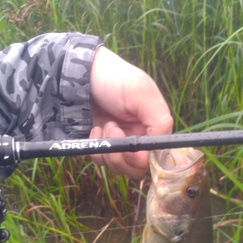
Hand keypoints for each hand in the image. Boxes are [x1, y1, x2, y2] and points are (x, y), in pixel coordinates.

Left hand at [89, 46, 172, 177]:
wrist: (81, 75)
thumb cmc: (114, 79)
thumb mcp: (141, 93)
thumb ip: (159, 120)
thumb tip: (161, 148)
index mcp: (154, 126)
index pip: (156, 156)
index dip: (143, 159)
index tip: (132, 151)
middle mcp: (139, 137)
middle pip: (137, 168)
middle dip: (123, 156)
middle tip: (113, 132)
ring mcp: (119, 142)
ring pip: (119, 167)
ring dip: (109, 151)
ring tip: (104, 126)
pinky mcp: (102, 144)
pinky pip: (102, 160)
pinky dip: (97, 150)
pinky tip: (94, 130)